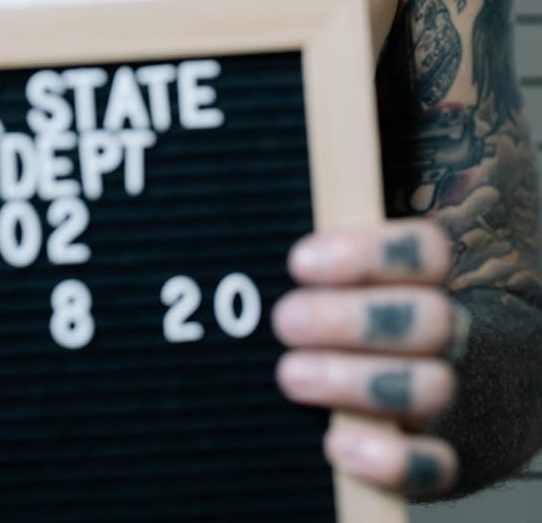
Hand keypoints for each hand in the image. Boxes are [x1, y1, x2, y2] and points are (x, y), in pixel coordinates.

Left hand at [272, 219, 466, 499]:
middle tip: (284, 321)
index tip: (299, 263)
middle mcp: (439, 335)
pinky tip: (335, 444)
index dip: (372, 253)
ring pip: (431, 387)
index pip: (426, 250)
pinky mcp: (436, 457)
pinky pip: (434, 465)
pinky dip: (389, 459)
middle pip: (432, 318)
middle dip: (353, 319)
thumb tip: (248, 225)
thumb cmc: (327, 319)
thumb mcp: (323, 281)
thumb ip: (306, 256)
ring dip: (356, 381)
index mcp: (419, 280)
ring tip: (289, 376)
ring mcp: (443, 396)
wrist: (385, 403)